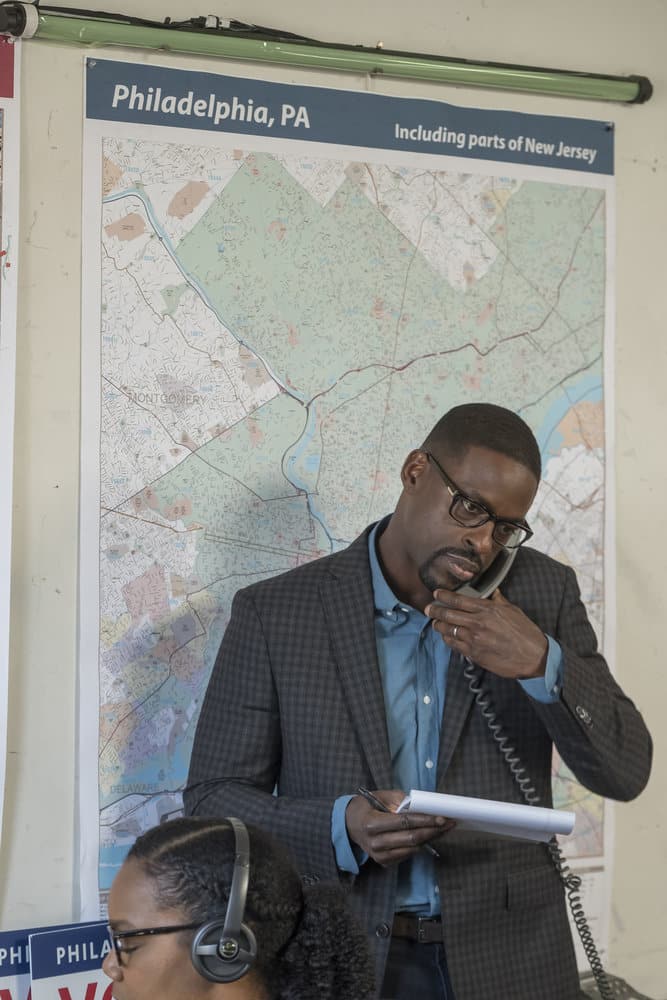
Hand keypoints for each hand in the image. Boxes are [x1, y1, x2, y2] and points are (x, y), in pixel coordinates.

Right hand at [345, 789, 453, 865]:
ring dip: (431, 839)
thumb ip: (398, 800)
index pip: (404, 822)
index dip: (424, 820)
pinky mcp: (384, 862)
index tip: (441, 817)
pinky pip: (407, 854)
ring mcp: (379, 855)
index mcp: (372, 824)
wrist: (349, 825)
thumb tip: (418, 805)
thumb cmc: (366, 807)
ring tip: (444, 829)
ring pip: (412, 848)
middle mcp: (375, 842)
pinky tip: (430, 836)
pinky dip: (421, 845)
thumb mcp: (378, 796)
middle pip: (411, 838)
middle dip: (433, 830)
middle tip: (449, 823)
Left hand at [425, 588, 547, 679]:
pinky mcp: (474, 654)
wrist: (534, 656)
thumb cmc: (525, 633)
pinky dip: (448, 639)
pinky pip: (454, 645)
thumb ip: (498, 600)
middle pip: (448, 614)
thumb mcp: (513, 610)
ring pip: (448, 630)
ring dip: (439, 625)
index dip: (444, 596)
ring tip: (436, 623)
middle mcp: (478, 623)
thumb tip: (492, 591)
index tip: (436, 594)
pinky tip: (447, 636)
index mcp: (487, 609)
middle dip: (435, 610)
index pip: (459, 600)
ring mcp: (474, 639)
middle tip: (428, 609)